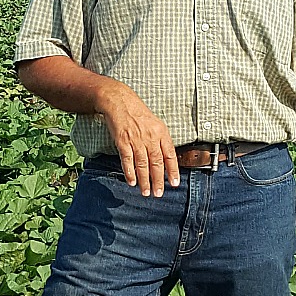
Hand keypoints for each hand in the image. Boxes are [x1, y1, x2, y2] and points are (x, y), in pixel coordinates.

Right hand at [98, 81, 180, 195]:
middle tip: (159, 193)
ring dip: (144, 180)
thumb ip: (161, 140)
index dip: (173, 170)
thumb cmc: (138, 113)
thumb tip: (167, 158)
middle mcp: (150, 137)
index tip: (174, 183)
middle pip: (156, 163)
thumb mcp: (156, 124)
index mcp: (161, 133)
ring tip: (146, 192)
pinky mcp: (123, 141)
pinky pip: (127, 160)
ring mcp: (136, 140)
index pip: (170, 155)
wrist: (120, 101)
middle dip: (158, 180)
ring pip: (142, 164)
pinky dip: (130, 172)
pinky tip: (132, 182)